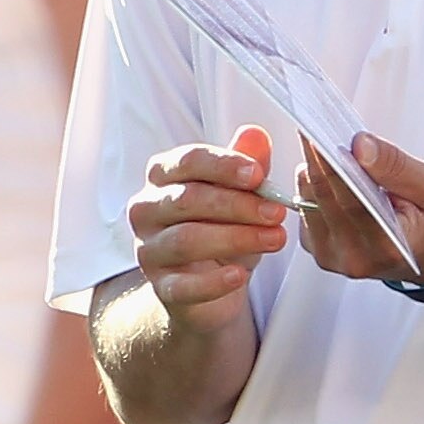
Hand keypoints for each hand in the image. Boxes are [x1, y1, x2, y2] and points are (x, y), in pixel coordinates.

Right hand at [129, 126, 287, 327]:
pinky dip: (214, 282)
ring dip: (235, 238)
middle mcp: (147, 209)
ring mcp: (149, 250)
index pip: (188, 161)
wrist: (212, 288)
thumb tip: (256, 135)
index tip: (258, 174)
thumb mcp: (241, 196)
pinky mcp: (160, 287)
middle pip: (187, 199)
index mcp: (163, 176)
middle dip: (237, 204)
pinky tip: (240, 276)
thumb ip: (247, 166)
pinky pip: (183, 285)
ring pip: (185, 240)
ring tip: (274, 239)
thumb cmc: (222, 231)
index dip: (224, 165)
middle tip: (276, 212)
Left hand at [294, 134, 423, 287]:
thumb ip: (397, 167)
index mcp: (387, 247)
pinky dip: (313, 184)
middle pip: (323, 198)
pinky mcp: (319, 249)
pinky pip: (305, 208)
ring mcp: (333, 256)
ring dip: (313, 169)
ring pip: (307, 200)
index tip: (318, 132)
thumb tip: (360, 145)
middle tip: (311, 123)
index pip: (351, 201)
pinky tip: (327, 170)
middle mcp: (355, 257)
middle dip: (316, 157)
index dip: (331, 164)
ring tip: (325, 144)